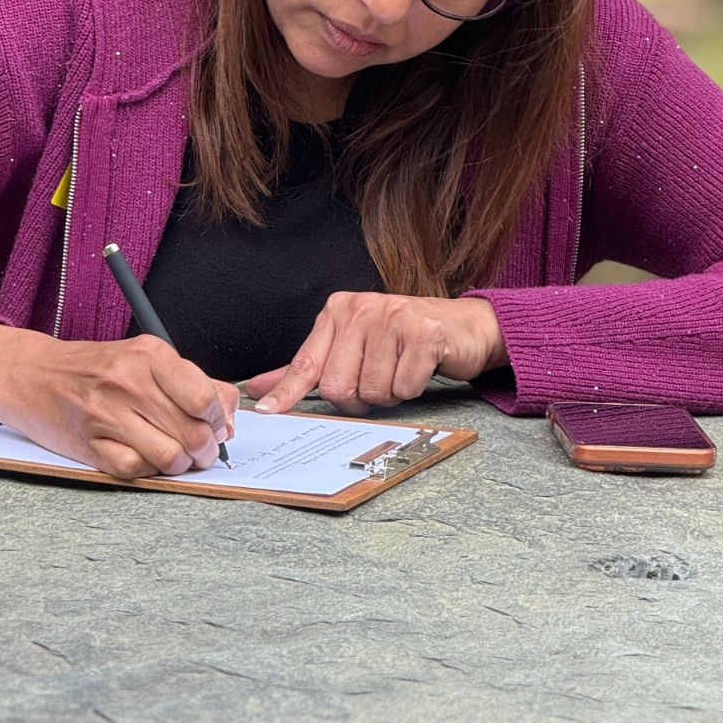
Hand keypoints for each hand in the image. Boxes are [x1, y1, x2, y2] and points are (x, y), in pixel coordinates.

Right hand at [0, 324, 238, 479]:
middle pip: (193, 433)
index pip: (206, 399)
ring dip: (180, 465)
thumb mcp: (144, 358)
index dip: (220, 421)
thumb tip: (230, 419)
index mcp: (150, 354)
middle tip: (201, 451)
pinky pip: (135, 471)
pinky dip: (147, 471)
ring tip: (176, 457)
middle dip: (206, 450)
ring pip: (170, 457)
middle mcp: (129, 381)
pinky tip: (143, 458)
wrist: (31, 374)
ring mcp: (106, 414)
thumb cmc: (96, 368)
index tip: (218, 428)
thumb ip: (192, 382)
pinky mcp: (89, 444)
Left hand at [240, 293, 505, 415]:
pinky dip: (413, 388)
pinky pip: (404, 388)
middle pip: (339, 388)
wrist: (464, 327)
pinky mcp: (424, 333)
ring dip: (390, 393)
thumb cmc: (402, 340)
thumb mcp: (352, 346)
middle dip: (360, 398)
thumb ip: (308, 368)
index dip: (287, 393)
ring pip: (373, 392)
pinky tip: (420, 366)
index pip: (306, 362)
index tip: (267, 414)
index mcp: (338, 310)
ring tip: (401, 368)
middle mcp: (361, 308)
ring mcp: (393, 317)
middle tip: (379, 378)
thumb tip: (258, 389)